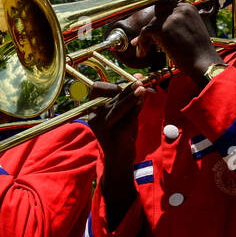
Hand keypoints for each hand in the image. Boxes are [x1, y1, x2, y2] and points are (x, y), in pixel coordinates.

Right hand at [85, 78, 147, 205]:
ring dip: (130, 96)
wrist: (120, 160)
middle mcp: (95, 118)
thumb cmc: (122, 135)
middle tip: (139, 83)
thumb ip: (129, 97)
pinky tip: (142, 100)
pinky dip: (136, 107)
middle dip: (127, 89)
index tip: (124, 86)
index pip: (96, 90)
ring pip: (118, 106)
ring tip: (141, 88)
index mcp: (93, 111)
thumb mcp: (123, 114)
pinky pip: (126, 117)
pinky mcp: (115, 135)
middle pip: (111, 97)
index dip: (111, 85)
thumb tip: (138, 76)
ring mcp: (104, 127)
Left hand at [134, 0, 221, 85]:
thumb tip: (157, 28)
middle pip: (157, 15)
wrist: (204, 62)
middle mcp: (179, 9)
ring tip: (144, 50)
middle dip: (151, 28)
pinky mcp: (161, 28)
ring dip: (145, 38)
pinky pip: (145, 33)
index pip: (167, 10)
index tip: (153, 33)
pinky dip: (142, 43)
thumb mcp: (190, 30)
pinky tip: (143, 53)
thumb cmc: (199, 52)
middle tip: (144, 41)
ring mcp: (170, 18)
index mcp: (188, 8)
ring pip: (150, 24)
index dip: (159, 22)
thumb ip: (176, 25)